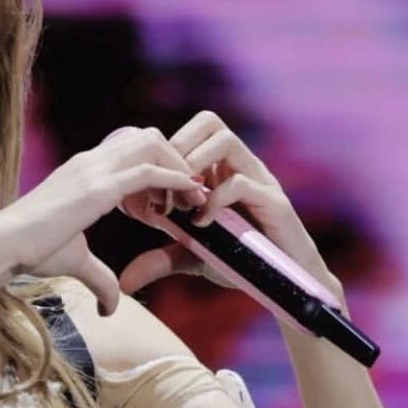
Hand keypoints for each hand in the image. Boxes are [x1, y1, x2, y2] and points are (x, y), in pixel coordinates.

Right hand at [0, 126, 207, 315]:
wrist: (2, 245)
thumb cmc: (29, 251)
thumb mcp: (74, 260)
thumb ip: (99, 278)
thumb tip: (111, 309)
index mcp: (84, 170)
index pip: (131, 149)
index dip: (157, 167)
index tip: (170, 200)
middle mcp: (91, 160)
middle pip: (149, 137)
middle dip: (176, 159)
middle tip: (187, 196)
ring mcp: (94, 170)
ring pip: (154, 144)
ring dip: (180, 166)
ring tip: (192, 197)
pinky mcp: (98, 188)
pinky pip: (149, 171)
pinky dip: (176, 179)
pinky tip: (189, 196)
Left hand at [117, 111, 346, 310]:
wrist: (283, 285)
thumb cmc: (241, 263)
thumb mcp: (192, 258)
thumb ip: (160, 260)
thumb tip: (124, 280)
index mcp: (222, 170)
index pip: (193, 133)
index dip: (166, 152)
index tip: (149, 188)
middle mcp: (242, 166)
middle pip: (210, 122)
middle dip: (179, 149)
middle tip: (164, 186)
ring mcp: (259, 180)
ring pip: (226, 141)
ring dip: (196, 165)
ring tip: (182, 200)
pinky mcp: (273, 202)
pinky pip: (240, 183)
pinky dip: (214, 200)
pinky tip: (201, 224)